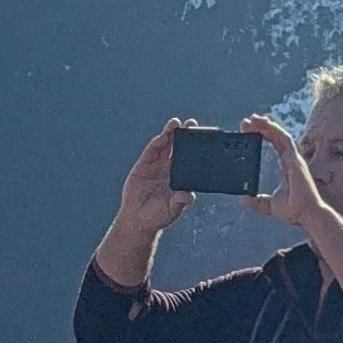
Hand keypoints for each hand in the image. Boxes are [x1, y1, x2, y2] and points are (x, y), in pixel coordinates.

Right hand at [103, 128, 194, 260]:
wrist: (137, 219)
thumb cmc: (158, 216)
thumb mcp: (171, 210)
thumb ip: (179, 202)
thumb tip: (189, 197)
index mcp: (182, 177)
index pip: (192, 159)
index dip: (197, 148)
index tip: (205, 138)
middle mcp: (171, 168)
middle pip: (180, 147)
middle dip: (186, 135)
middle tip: (193, 124)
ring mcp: (157, 165)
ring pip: (166, 145)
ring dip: (171, 133)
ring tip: (176, 123)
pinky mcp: (144, 164)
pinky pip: (152, 150)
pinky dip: (157, 142)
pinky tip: (163, 136)